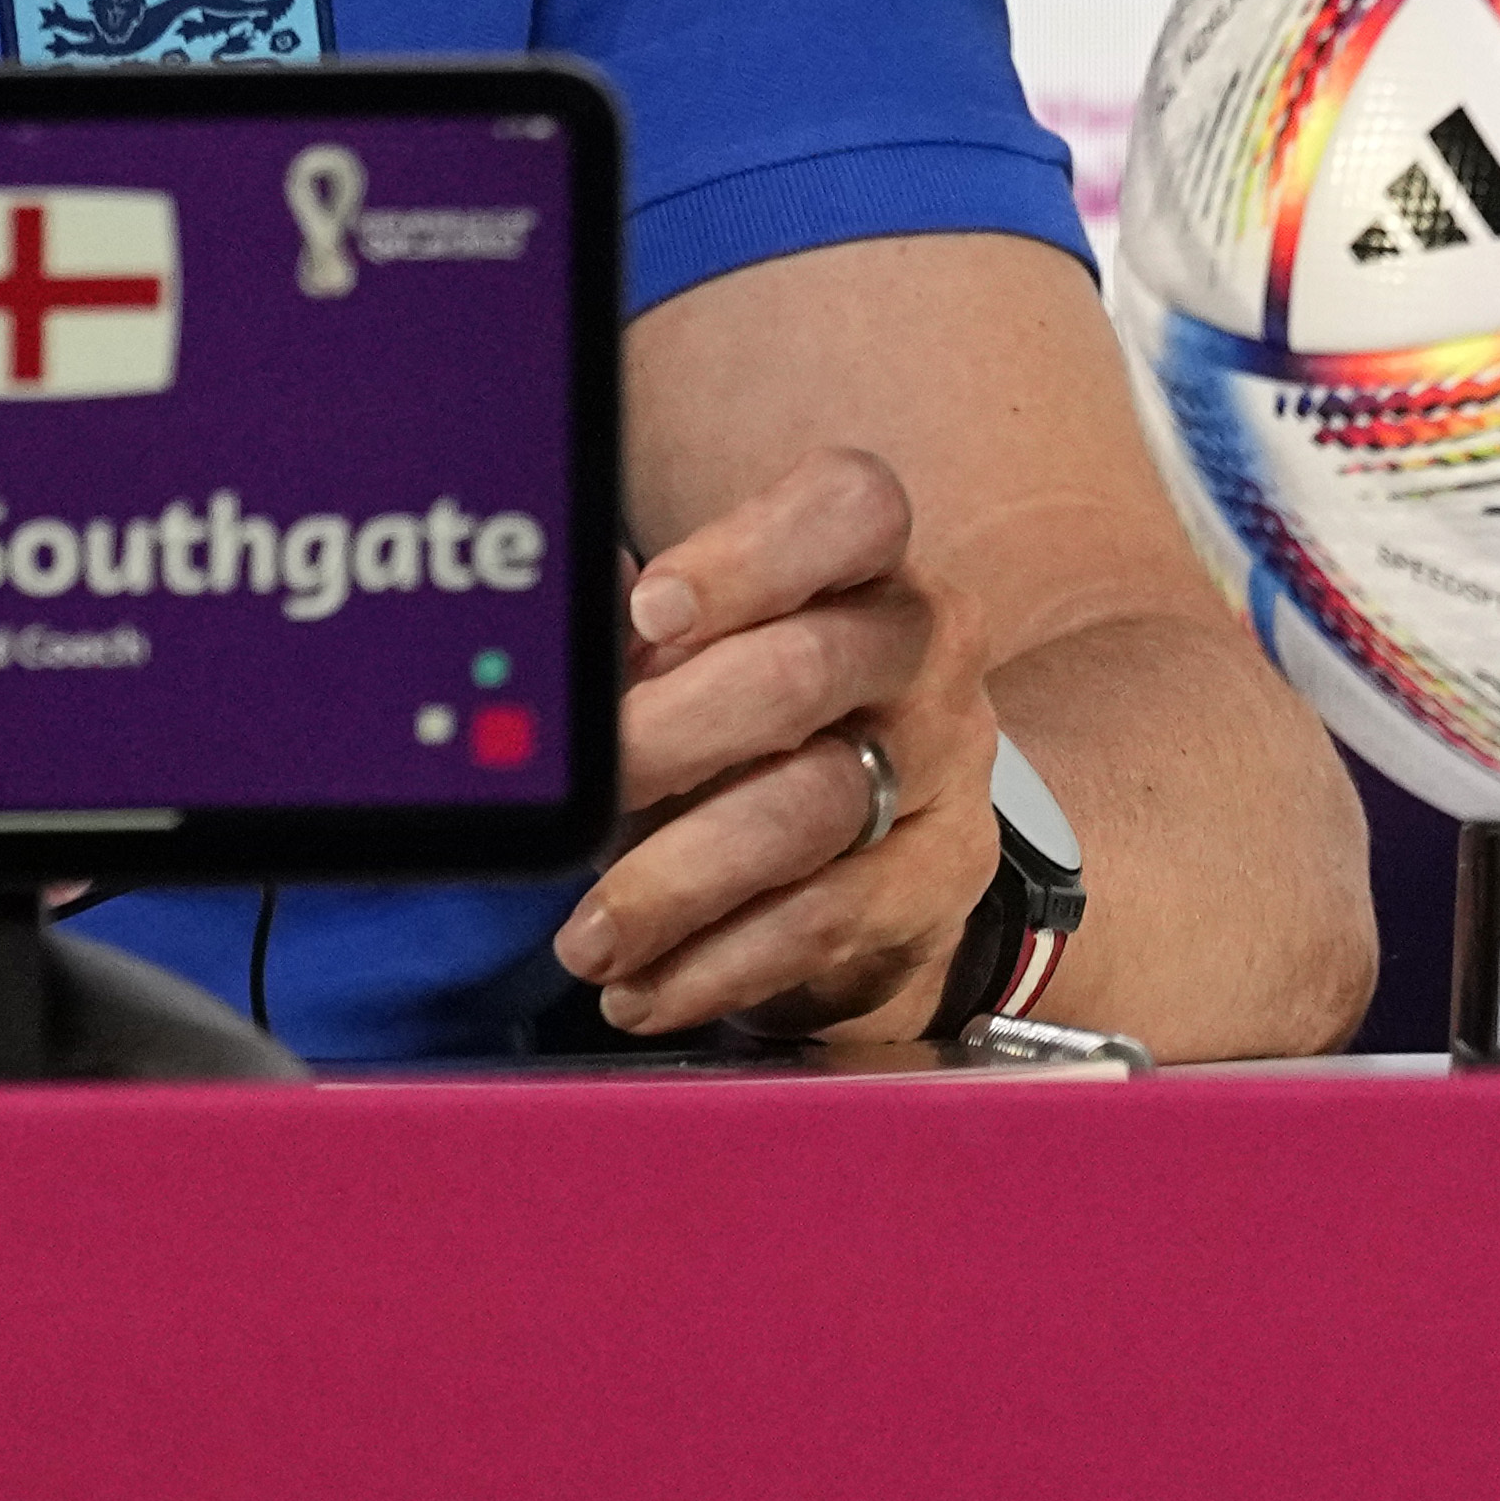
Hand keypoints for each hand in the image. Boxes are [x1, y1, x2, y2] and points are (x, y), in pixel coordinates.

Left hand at [556, 444, 994, 1041]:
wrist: (875, 862)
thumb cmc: (761, 732)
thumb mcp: (698, 667)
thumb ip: (635, 636)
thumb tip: (556, 622)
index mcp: (866, 566)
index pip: (849, 511)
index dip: (750, 555)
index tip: (651, 609)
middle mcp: (922, 650)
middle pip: (811, 667)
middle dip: (673, 735)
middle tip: (592, 792)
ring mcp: (944, 764)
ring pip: (813, 808)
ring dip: (676, 880)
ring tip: (588, 937)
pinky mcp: (940, 879)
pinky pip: (824, 921)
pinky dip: (716, 963)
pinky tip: (643, 989)